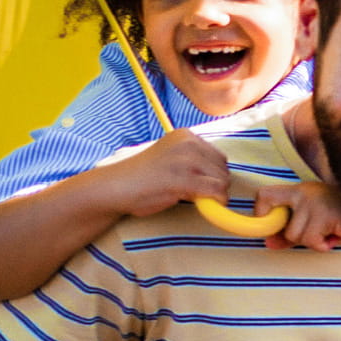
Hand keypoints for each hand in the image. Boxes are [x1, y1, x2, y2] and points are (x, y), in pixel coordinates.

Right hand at [91, 129, 229, 218]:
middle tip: (193, 193)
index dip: (212, 174)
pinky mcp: (183, 179)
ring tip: (190, 197)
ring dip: (213, 195)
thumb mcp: (172, 157)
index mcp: (186, 135)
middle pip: (224, 169)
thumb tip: (225, 174)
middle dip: (214, 184)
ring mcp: (185, 160)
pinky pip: (216, 192)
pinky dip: (214, 203)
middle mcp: (188, 143)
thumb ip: (195, 159)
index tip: (195, 183)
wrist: (115, 187)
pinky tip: (199, 204)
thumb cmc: (145, 177)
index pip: (219, 157)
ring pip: (223, 182)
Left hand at [252, 179, 340, 250]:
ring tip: (333, 232)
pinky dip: (324, 244)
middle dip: (296, 237)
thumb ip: (293, 233)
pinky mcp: (325, 213)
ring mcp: (314, 202)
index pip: (265, 195)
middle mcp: (305, 193)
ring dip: (314, 241)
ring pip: (296, 235)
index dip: (261, 212)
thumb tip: (269, 244)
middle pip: (281, 223)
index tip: (272, 226)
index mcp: (302, 191)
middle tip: (315, 234)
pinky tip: (338, 234)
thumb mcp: (317, 226)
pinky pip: (311, 240)